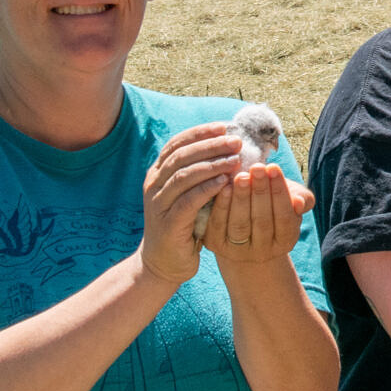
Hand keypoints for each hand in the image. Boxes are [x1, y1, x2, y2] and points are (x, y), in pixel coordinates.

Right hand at [140, 124, 244, 285]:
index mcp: (157, 173)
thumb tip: (230, 149)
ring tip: (235, 159)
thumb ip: (200, 174)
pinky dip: (207, 189)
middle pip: (182, 155)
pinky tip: (225, 182)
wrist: (164, 264)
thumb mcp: (188, 194)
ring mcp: (158, 204)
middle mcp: (154, 185)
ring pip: (184, 175)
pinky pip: (188, 200)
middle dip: (210, 145)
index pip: (177, 144)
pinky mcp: (168, 223)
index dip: (200, 133)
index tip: (224, 126)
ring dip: (212, 164)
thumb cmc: (184, 225)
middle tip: (235, 141)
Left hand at [206, 163, 312, 269]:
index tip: (274, 167)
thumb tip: (298, 202)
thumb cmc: (273, 208)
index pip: (285, 217)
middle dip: (260, 192)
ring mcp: (238, 251)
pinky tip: (225, 186)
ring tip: (241, 175)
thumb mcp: (291, 202)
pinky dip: (222, 205)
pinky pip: (219, 225)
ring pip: (240, 224)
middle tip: (257, 167)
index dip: (280, 192)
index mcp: (285, 241)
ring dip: (241, 198)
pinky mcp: (217, 245)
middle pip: (262, 221)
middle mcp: (263, 251)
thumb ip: (302, 200)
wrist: (245, 232)